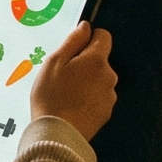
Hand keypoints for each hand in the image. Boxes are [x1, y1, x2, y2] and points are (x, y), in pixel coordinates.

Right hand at [31, 22, 116, 139]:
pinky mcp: (106, 112)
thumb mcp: (54, 62)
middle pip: (100, 59)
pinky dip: (88, 98)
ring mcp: (110, 95)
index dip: (88, 38)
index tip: (73, 49)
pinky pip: (98, 96)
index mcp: (96, 60)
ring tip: (66, 93)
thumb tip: (86, 26)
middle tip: (63, 76)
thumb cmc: (52, 96)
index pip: (103, 36)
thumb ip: (73, 40)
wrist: (58, 134)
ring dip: (87, 81)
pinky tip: (72, 106)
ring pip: (99, 79)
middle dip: (85, 62)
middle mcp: (109, 75)